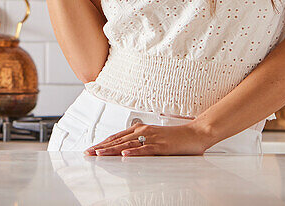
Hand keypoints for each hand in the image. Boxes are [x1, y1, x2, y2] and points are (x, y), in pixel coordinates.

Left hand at [84, 122, 210, 156]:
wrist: (195, 133)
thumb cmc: (176, 137)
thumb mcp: (154, 138)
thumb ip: (141, 142)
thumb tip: (126, 150)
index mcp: (140, 129)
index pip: (116, 136)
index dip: (103, 143)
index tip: (91, 149)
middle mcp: (143, 131)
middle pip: (118, 140)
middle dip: (101, 147)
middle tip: (88, 153)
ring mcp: (152, 138)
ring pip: (128, 144)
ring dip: (112, 149)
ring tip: (99, 154)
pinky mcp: (162, 146)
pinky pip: (146, 149)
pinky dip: (134, 152)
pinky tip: (125, 155)